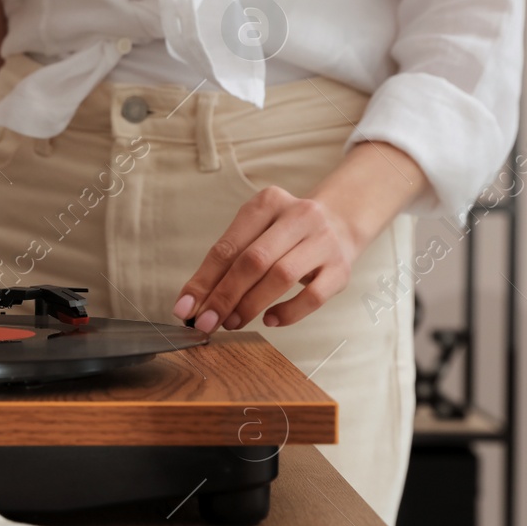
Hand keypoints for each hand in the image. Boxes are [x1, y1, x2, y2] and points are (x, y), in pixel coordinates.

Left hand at [174, 186, 358, 332]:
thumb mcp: (256, 233)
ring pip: (282, 276)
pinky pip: (313, 296)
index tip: (185, 308)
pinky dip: (288, 313)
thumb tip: (195, 302)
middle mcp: (298, 216)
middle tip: (206, 322)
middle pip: (254, 260)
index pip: (228, 246)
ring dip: (251, 305)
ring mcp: (323, 241)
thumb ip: (228, 262)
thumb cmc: (286, 234)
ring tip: (233, 322)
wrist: (341, 222)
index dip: (203, 280)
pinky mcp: (341, 268)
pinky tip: (270, 320)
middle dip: (224, 296)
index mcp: (268, 203)